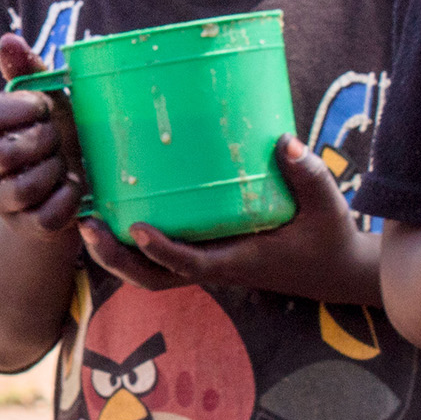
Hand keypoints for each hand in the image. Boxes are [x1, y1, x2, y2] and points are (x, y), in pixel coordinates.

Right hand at [0, 33, 84, 234]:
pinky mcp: (25, 226)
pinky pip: (46, 216)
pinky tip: (75, 186)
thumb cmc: (56, 130)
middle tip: (58, 136)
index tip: (44, 107)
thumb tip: (7, 39)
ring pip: (23, 189)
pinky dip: (68, 199)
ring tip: (65, 163)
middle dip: (42, 141)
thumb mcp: (46, 97)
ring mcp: (0, 200)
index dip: (23, 108)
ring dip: (54, 171)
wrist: (72, 181)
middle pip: (4, 154)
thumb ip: (27, 69)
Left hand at [78, 135, 379, 304]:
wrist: (335, 269)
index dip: (163, 251)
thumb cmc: (328, 235)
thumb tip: (282, 141)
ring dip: (114, 254)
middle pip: (153, 278)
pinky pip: (158, 258)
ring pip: (149, 273)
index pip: (192, 264)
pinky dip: (129, 244)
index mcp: (239, 262)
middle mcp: (214, 267)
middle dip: (116, 259)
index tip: (138, 230)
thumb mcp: (326, 203)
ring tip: (85, 222)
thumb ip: (306, 173)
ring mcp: (205, 263)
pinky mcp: (204, 254)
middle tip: (88, 226)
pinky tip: (109, 212)